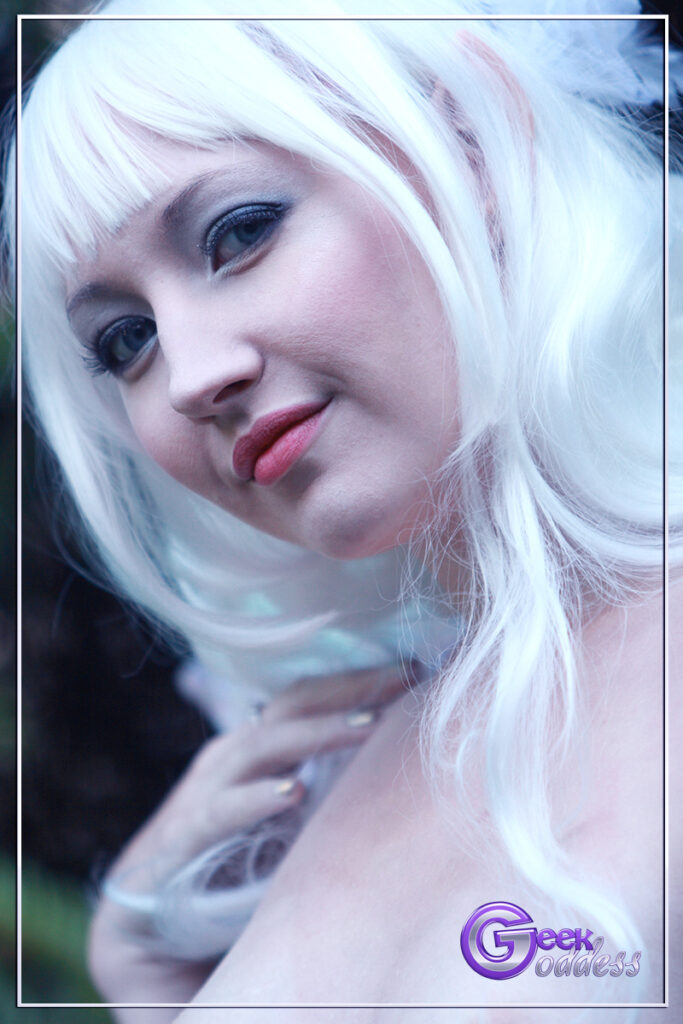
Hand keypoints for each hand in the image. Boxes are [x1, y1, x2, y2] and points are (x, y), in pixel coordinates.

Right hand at [88, 663, 410, 1018]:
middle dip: (350, 690)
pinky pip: (223, 810)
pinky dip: (257, 799)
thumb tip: (397, 768)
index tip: (415, 670)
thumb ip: (324, 788)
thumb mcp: (285, 816)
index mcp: (260, 744)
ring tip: (368, 726)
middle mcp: (234, 754)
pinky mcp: (184, 833)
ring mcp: (207, 788)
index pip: (313, 696)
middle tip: (405, 680)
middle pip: (295, 703)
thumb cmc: (231, 860)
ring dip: (317, 733)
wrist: (151, 919)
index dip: (361, 680)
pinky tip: (291, 794)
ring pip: (266, 744)